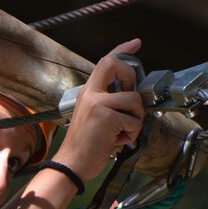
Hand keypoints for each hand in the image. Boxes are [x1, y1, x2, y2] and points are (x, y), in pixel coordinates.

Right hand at [53, 39, 145, 181]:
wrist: (71, 165)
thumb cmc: (84, 146)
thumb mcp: (93, 117)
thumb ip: (108, 104)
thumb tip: (132, 98)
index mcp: (88, 93)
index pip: (105, 61)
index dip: (122, 49)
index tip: (135, 43)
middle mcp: (91, 93)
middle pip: (116, 65)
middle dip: (132, 77)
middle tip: (130, 101)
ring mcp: (98, 104)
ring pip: (134, 100)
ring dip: (136, 119)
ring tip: (122, 132)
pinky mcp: (106, 117)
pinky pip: (133, 120)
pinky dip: (131, 134)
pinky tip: (117, 141)